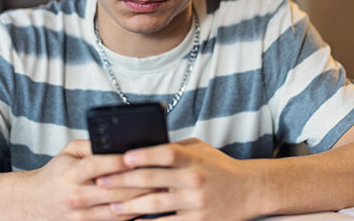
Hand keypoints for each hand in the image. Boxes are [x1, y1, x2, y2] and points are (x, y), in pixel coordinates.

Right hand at [15, 139, 157, 220]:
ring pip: (117, 210)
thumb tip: (118, 141)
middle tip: (161, 173)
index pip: (95, 165)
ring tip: (161, 190)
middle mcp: (74, 196)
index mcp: (69, 173)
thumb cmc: (57, 174)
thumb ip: (91, 145)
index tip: (137, 155)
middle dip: (139, 182)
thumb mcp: (68, 152)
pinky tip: (147, 206)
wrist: (35, 203)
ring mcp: (80, 216)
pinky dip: (133, 215)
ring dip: (141, 201)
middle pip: (112, 190)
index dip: (117, 161)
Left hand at [95, 138, 258, 220]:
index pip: (165, 153)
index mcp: (193, 158)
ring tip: (112, 205)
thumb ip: (176, 148)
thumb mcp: (201, 150)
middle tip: (102, 182)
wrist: (251, 190)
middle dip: (123, 181)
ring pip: (155, 204)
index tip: (121, 157)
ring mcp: (196, 202)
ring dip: (130, 205)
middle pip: (153, 179)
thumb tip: (143, 146)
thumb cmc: (221, 167)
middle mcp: (194, 179)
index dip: (143, 155)